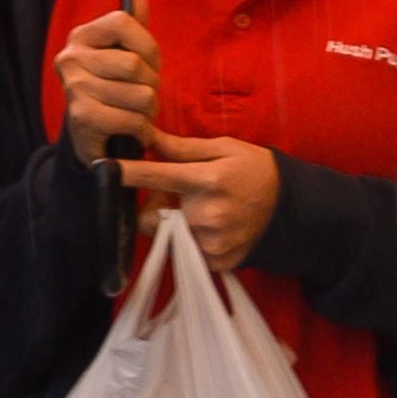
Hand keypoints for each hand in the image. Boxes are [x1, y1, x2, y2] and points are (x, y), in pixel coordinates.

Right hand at [56, 0, 158, 164]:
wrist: (89, 137)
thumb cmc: (112, 89)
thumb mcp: (122, 55)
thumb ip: (133, 27)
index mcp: (82, 36)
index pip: (122, 21)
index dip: (148, 45)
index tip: (150, 63)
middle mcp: (71, 59)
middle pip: (134, 64)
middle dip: (153, 83)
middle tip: (145, 94)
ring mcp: (74, 89)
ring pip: (141, 95)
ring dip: (150, 110)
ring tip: (138, 112)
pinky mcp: (82, 119)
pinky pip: (134, 120)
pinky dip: (142, 129)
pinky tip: (133, 130)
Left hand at [120, 130, 282, 271]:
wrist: (292, 208)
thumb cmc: (255, 171)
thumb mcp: (225, 148)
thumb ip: (182, 147)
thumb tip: (146, 135)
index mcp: (208, 180)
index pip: (156, 175)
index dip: (127, 172)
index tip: (103, 167)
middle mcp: (206, 214)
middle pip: (152, 215)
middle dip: (157, 205)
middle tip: (182, 195)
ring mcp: (211, 242)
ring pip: (168, 235)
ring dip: (174, 223)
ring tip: (203, 210)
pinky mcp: (216, 262)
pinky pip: (185, 251)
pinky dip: (191, 240)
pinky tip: (214, 227)